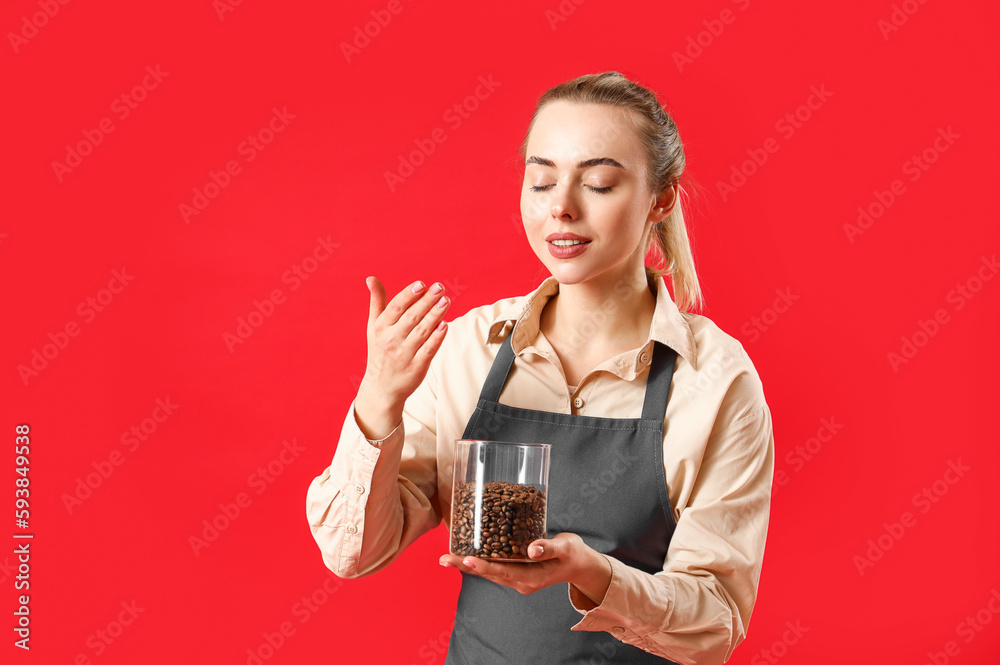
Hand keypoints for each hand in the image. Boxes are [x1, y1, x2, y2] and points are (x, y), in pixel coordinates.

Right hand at [357, 276, 450, 410]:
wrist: (381, 388)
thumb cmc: (379, 352)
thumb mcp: (373, 327)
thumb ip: (376, 302)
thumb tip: (371, 278)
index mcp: (381, 328)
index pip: (396, 307)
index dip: (409, 294)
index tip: (422, 284)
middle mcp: (391, 340)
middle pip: (411, 317)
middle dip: (426, 301)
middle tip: (440, 288)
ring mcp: (403, 354)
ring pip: (422, 331)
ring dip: (435, 315)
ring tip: (446, 301)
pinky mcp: (416, 367)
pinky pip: (428, 350)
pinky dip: (436, 337)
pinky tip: (445, 325)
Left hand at [438, 532, 612, 605]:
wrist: (579, 564)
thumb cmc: (573, 553)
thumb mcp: (565, 547)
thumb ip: (548, 547)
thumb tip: (531, 549)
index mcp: (531, 578)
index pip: (502, 571)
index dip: (483, 565)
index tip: (465, 559)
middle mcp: (520, 581)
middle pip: (488, 574)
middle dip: (464, 566)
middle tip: (443, 559)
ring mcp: (517, 578)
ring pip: (488, 572)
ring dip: (466, 564)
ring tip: (446, 558)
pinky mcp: (515, 571)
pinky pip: (493, 567)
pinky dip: (478, 560)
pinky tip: (465, 553)